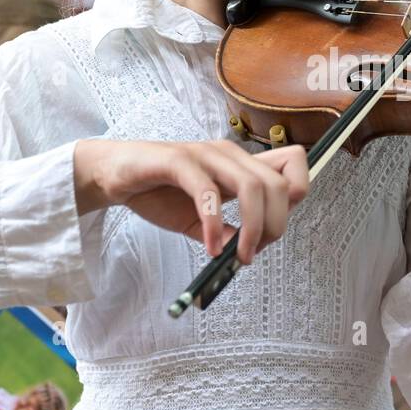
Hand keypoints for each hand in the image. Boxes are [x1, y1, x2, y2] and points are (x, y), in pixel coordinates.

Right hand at [74, 140, 309, 265]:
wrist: (114, 176)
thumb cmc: (158, 192)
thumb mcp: (200, 219)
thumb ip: (226, 230)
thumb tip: (248, 250)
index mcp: (241, 164)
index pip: (294, 163)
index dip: (296, 197)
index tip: (273, 230)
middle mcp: (230, 154)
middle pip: (279, 184)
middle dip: (275, 225)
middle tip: (252, 253)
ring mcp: (205, 154)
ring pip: (252, 186)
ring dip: (253, 228)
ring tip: (238, 255)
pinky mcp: (178, 161)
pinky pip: (207, 191)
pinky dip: (214, 224)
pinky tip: (209, 245)